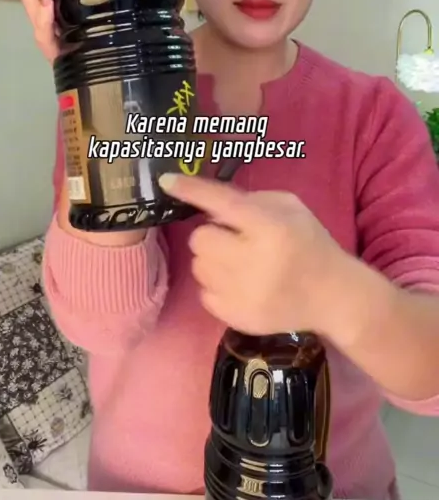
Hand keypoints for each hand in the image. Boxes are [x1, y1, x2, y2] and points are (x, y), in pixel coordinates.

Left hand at [159, 173, 344, 335]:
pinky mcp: (237, 317)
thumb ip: (251, 200)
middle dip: (212, 234)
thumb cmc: (309, 243)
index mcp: (271, 227)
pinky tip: (241, 283)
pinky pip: (204, 294)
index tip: (167, 182)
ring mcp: (243, 294)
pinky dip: (217, 285)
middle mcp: (254, 261)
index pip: (223, 205)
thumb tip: (210, 204)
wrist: (332, 296)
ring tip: (238, 261)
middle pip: (200, 239)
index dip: (193, 191)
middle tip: (234, 238)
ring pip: (198, 266)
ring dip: (212, 259)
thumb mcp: (290, 208)